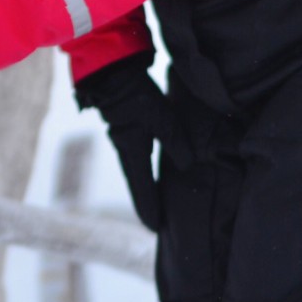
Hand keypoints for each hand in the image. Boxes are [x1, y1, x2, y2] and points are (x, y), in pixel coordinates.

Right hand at [74, 53, 169, 230]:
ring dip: (145, 187)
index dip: (149, 208)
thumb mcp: (163, 119)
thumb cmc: (137, 96)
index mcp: (133, 152)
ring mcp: (124, 139)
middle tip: (154, 222)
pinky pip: (137, 157)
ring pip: (137, 171)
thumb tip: (188, 166)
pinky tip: (151, 168)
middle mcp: (126, 150)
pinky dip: (144, 170)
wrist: (113, 73)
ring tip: (156, 200)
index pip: (143, 188)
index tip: (154, 229)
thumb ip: (176, 142)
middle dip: (146, 202)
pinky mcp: (126, 128)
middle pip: (137, 184)